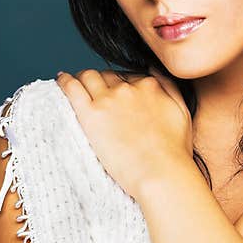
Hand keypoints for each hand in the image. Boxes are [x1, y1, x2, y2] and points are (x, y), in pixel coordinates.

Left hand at [55, 67, 193, 198]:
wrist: (161, 173)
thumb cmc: (174, 151)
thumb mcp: (181, 111)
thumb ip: (169, 87)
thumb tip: (153, 70)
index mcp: (149, 86)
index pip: (128, 76)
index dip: (119, 84)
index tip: (115, 94)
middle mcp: (128, 88)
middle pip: (108, 75)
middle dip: (101, 82)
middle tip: (94, 93)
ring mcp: (109, 100)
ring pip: (89, 76)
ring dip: (83, 78)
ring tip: (77, 84)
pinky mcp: (91, 115)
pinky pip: (72, 88)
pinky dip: (65, 81)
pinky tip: (61, 80)